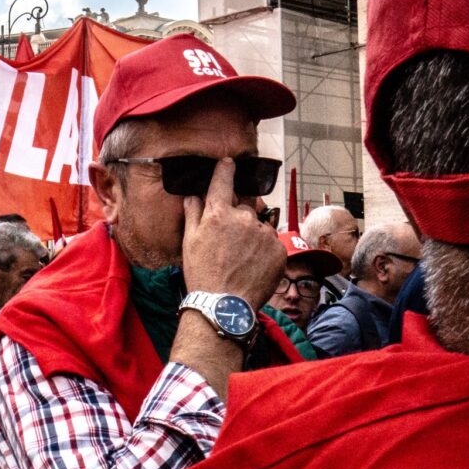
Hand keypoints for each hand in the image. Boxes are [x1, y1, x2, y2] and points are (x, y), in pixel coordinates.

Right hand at [181, 158, 284, 308]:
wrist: (225, 305)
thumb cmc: (202, 274)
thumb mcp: (189, 242)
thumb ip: (193, 214)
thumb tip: (193, 196)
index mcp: (219, 213)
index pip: (223, 181)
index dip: (225, 169)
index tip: (229, 162)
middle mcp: (244, 218)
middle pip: (244, 207)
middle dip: (237, 217)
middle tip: (228, 242)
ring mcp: (264, 233)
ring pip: (258, 226)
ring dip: (252, 235)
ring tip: (241, 259)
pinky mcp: (279, 249)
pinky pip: (271, 242)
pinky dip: (264, 250)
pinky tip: (252, 265)